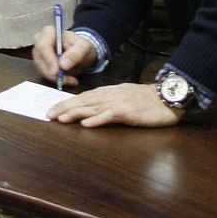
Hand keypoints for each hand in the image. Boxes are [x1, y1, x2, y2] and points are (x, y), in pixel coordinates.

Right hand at [31, 25, 93, 85]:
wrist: (81, 52)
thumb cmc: (81, 46)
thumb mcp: (84, 47)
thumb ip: (75, 54)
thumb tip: (63, 65)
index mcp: (49, 32)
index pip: (43, 46)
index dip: (48, 60)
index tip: (56, 72)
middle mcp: (40, 41)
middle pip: (40, 59)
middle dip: (53, 72)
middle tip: (66, 79)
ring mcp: (39, 53)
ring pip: (41, 69)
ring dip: (56, 77)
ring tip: (71, 79)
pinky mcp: (40, 63)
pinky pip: (44, 74)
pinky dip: (56, 79)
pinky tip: (67, 79)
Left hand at [46, 83, 182, 127]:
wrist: (168, 97)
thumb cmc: (147, 99)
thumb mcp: (125, 97)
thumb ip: (109, 101)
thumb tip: (93, 108)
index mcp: (109, 92)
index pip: (84, 97)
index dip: (67, 102)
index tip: (53, 109)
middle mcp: (110, 95)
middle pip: (83, 101)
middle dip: (64, 107)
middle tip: (48, 114)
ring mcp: (118, 103)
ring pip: (92, 107)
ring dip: (75, 113)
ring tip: (60, 119)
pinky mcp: (128, 112)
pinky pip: (110, 116)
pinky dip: (97, 120)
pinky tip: (86, 124)